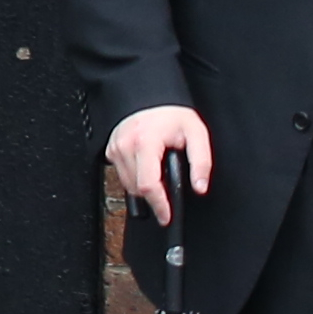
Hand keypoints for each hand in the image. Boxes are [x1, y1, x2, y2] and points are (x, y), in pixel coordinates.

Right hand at [106, 104, 212, 219]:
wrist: (150, 97)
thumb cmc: (171, 114)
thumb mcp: (196, 133)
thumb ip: (201, 162)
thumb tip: (200, 187)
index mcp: (145, 142)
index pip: (148, 184)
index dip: (159, 205)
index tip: (167, 216)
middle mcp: (125, 146)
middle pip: (138, 188)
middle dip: (155, 196)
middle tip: (170, 186)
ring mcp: (115, 148)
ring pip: (129, 185)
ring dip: (145, 187)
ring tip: (160, 172)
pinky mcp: (111, 150)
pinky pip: (122, 175)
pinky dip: (136, 178)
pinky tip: (148, 167)